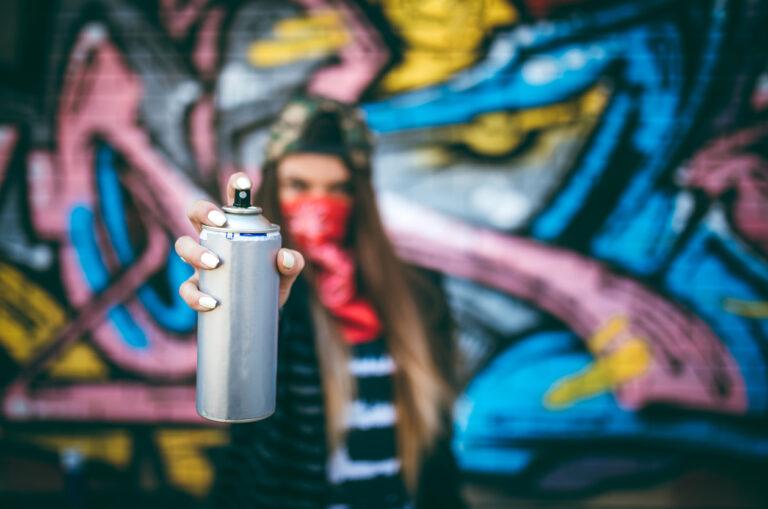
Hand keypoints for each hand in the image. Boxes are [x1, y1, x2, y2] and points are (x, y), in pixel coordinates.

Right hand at [174, 171, 304, 310]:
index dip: (235, 186)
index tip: (243, 182)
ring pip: (183, 246)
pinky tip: (211, 302)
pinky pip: (186, 288)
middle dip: (202, 211)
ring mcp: (201, 264)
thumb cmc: (271, 284)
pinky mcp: (197, 289)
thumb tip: (285, 256)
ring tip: (215, 263)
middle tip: (219, 223)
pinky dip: (195, 295)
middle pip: (195, 214)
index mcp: (236, 229)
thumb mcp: (285, 273)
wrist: (262, 317)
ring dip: (195, 251)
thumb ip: (292, 264)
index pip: (233, 202)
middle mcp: (213, 241)